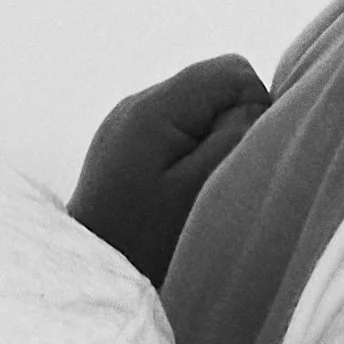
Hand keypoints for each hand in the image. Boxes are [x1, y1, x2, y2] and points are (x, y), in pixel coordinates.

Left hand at [68, 53, 270, 287]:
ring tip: (200, 184)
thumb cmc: (144, 242)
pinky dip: (192, 147)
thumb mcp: (198, 192)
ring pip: (198, 105)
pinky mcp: (127, 141)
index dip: (255, 106)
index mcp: (153, 108)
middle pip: (213, 83)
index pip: (231, 71)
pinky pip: (176, 125)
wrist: (87, 271)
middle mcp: (137, 103)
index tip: (244, 155)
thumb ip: (232, 138)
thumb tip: (256, 104)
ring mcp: (128, 121)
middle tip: (223, 172)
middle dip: (234, 120)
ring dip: (213, 137)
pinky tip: (182, 186)